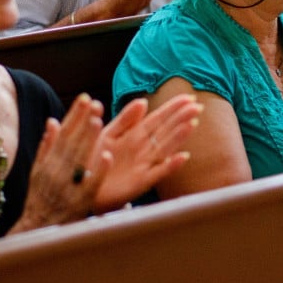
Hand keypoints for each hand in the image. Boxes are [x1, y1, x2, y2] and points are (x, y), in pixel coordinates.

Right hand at [15, 94, 109, 229]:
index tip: (85, 98)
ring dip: (88, 141)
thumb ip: (47, 146)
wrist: (38, 229)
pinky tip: (107, 156)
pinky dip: (98, 170)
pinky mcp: (80, 201)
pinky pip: (91, 184)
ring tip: (98, 121)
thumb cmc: (40, 198)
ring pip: (80, 160)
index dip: (74, 115)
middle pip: (72, 143)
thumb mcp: (38, 171)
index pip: (63, 134)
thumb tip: (53, 121)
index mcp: (47, 163)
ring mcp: (68, 186)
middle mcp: (56, 172)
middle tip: (95, 103)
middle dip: (83, 122)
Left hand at [92, 94, 199, 211]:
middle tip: (198, 106)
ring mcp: (144, 165)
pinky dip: (171, 165)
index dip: (173, 108)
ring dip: (179, 137)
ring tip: (192, 124)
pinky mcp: (141, 181)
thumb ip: (125, 119)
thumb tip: (143, 101)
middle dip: (181, 118)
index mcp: (135, 135)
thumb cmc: (95, 159)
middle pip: (166, 130)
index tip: (189, 97)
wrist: (84, 186)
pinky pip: (158, 172)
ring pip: (165, 147)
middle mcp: (143, 148)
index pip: (158, 118)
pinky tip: (183, 157)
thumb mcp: (108, 134)